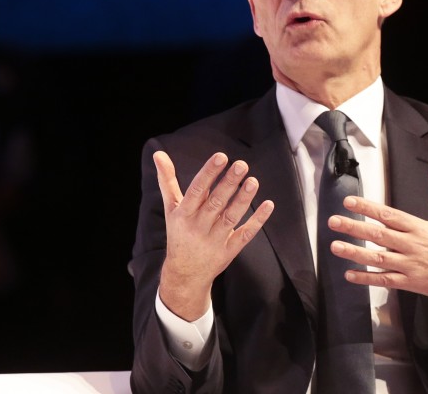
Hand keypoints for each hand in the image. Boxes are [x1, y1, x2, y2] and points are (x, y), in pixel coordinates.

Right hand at [155, 150, 273, 320]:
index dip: (209, 173)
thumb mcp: (171, 209)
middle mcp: (198, 227)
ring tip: (253, 181)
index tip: (221, 156)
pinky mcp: (229, 250)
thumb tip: (158, 153)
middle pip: (216, 203)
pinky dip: (257, 220)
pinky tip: (268, 204)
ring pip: (231, 217)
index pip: (197, 190)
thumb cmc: (178, 233)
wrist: (184, 274)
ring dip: (243, 199)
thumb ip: (167, 180)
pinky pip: (245, 234)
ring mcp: (215, 240)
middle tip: (241, 164)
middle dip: (229, 183)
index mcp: (183, 214)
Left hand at [327, 167, 427, 317]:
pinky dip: (366, 278)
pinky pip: (384, 280)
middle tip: (333, 222)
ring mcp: (410, 265)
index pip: (388, 215)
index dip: (367, 208)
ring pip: (377, 258)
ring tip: (335, 246)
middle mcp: (412, 245)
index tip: (349, 202)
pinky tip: (350, 275)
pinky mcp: (411, 283)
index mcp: (420, 228)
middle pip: (378, 234)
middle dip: (353, 227)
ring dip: (354, 253)